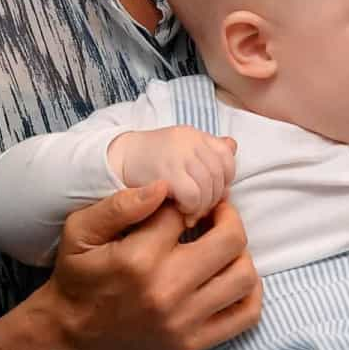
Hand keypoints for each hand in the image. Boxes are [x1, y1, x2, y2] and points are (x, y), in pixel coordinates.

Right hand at [34, 185, 261, 349]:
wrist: (73, 334)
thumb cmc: (78, 277)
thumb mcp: (80, 230)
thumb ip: (120, 205)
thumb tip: (163, 185)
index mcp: (139, 257)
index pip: (184, 211)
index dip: (185, 198)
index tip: (180, 200)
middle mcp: (167, 288)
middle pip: (230, 240)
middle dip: (226, 216)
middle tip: (214, 211)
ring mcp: (184, 319)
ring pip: (243, 276)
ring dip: (240, 252)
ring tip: (221, 243)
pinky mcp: (193, 341)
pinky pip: (245, 316)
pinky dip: (250, 292)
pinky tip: (231, 275)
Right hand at [108, 127, 236, 226]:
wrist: (115, 159)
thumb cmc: (151, 161)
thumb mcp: (181, 148)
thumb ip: (207, 149)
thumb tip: (233, 146)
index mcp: (195, 134)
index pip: (227, 156)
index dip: (224, 179)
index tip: (212, 194)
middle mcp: (189, 140)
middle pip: (219, 175)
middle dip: (213, 198)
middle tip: (200, 211)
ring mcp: (178, 154)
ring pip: (208, 187)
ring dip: (202, 207)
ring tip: (190, 214)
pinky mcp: (166, 172)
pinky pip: (193, 195)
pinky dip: (190, 208)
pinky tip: (180, 212)